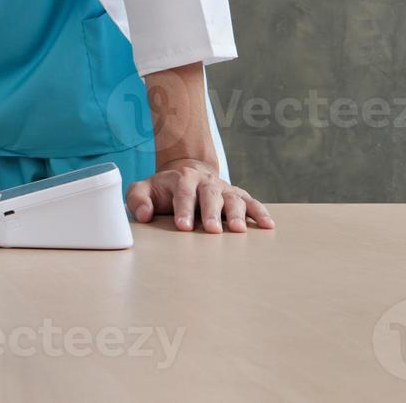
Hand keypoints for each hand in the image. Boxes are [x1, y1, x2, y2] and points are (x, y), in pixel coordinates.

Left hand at [125, 159, 274, 232]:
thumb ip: (138, 199)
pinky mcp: (238, 195)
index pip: (182, 193)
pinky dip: (260, 212)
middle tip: (212, 230)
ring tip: (239, 229)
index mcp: (181, 179)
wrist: (187, 174)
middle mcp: (205, 182)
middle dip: (211, 212)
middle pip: (209, 195)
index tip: (183, 226)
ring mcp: (223, 188)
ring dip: (237, 213)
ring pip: (232, 198)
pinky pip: (251, 202)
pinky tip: (268, 225)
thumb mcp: (144, 189)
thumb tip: (144, 214)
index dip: (183, 209)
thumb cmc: (164, 190)